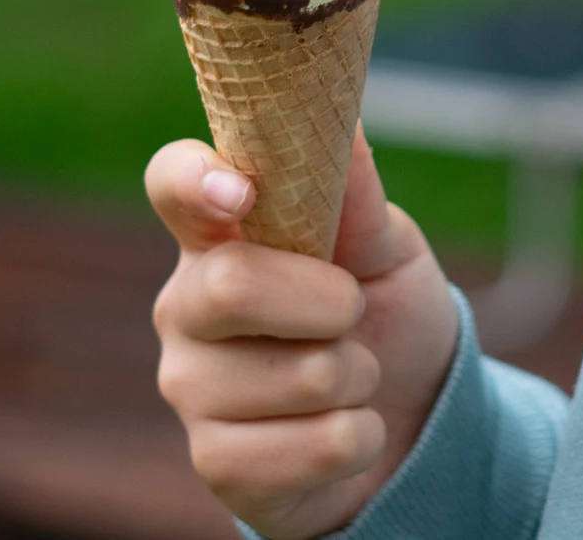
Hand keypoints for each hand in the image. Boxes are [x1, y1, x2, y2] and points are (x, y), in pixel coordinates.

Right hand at [147, 125, 459, 539]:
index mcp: (217, 236)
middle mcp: (186, 306)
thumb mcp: (387, 251)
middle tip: (352, 311)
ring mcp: (192, 387)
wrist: (409, 428)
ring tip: (347, 378)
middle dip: (330, 303)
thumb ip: (355, 197)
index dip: (196, 180)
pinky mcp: (216, 461)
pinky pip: (312, 445)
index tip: (240, 191)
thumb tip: (341, 121)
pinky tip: (341, 432)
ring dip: (357, 377)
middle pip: (233, 286)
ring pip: (296, 375)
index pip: (173, 184)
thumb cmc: (383, 321)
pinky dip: (357, 437)